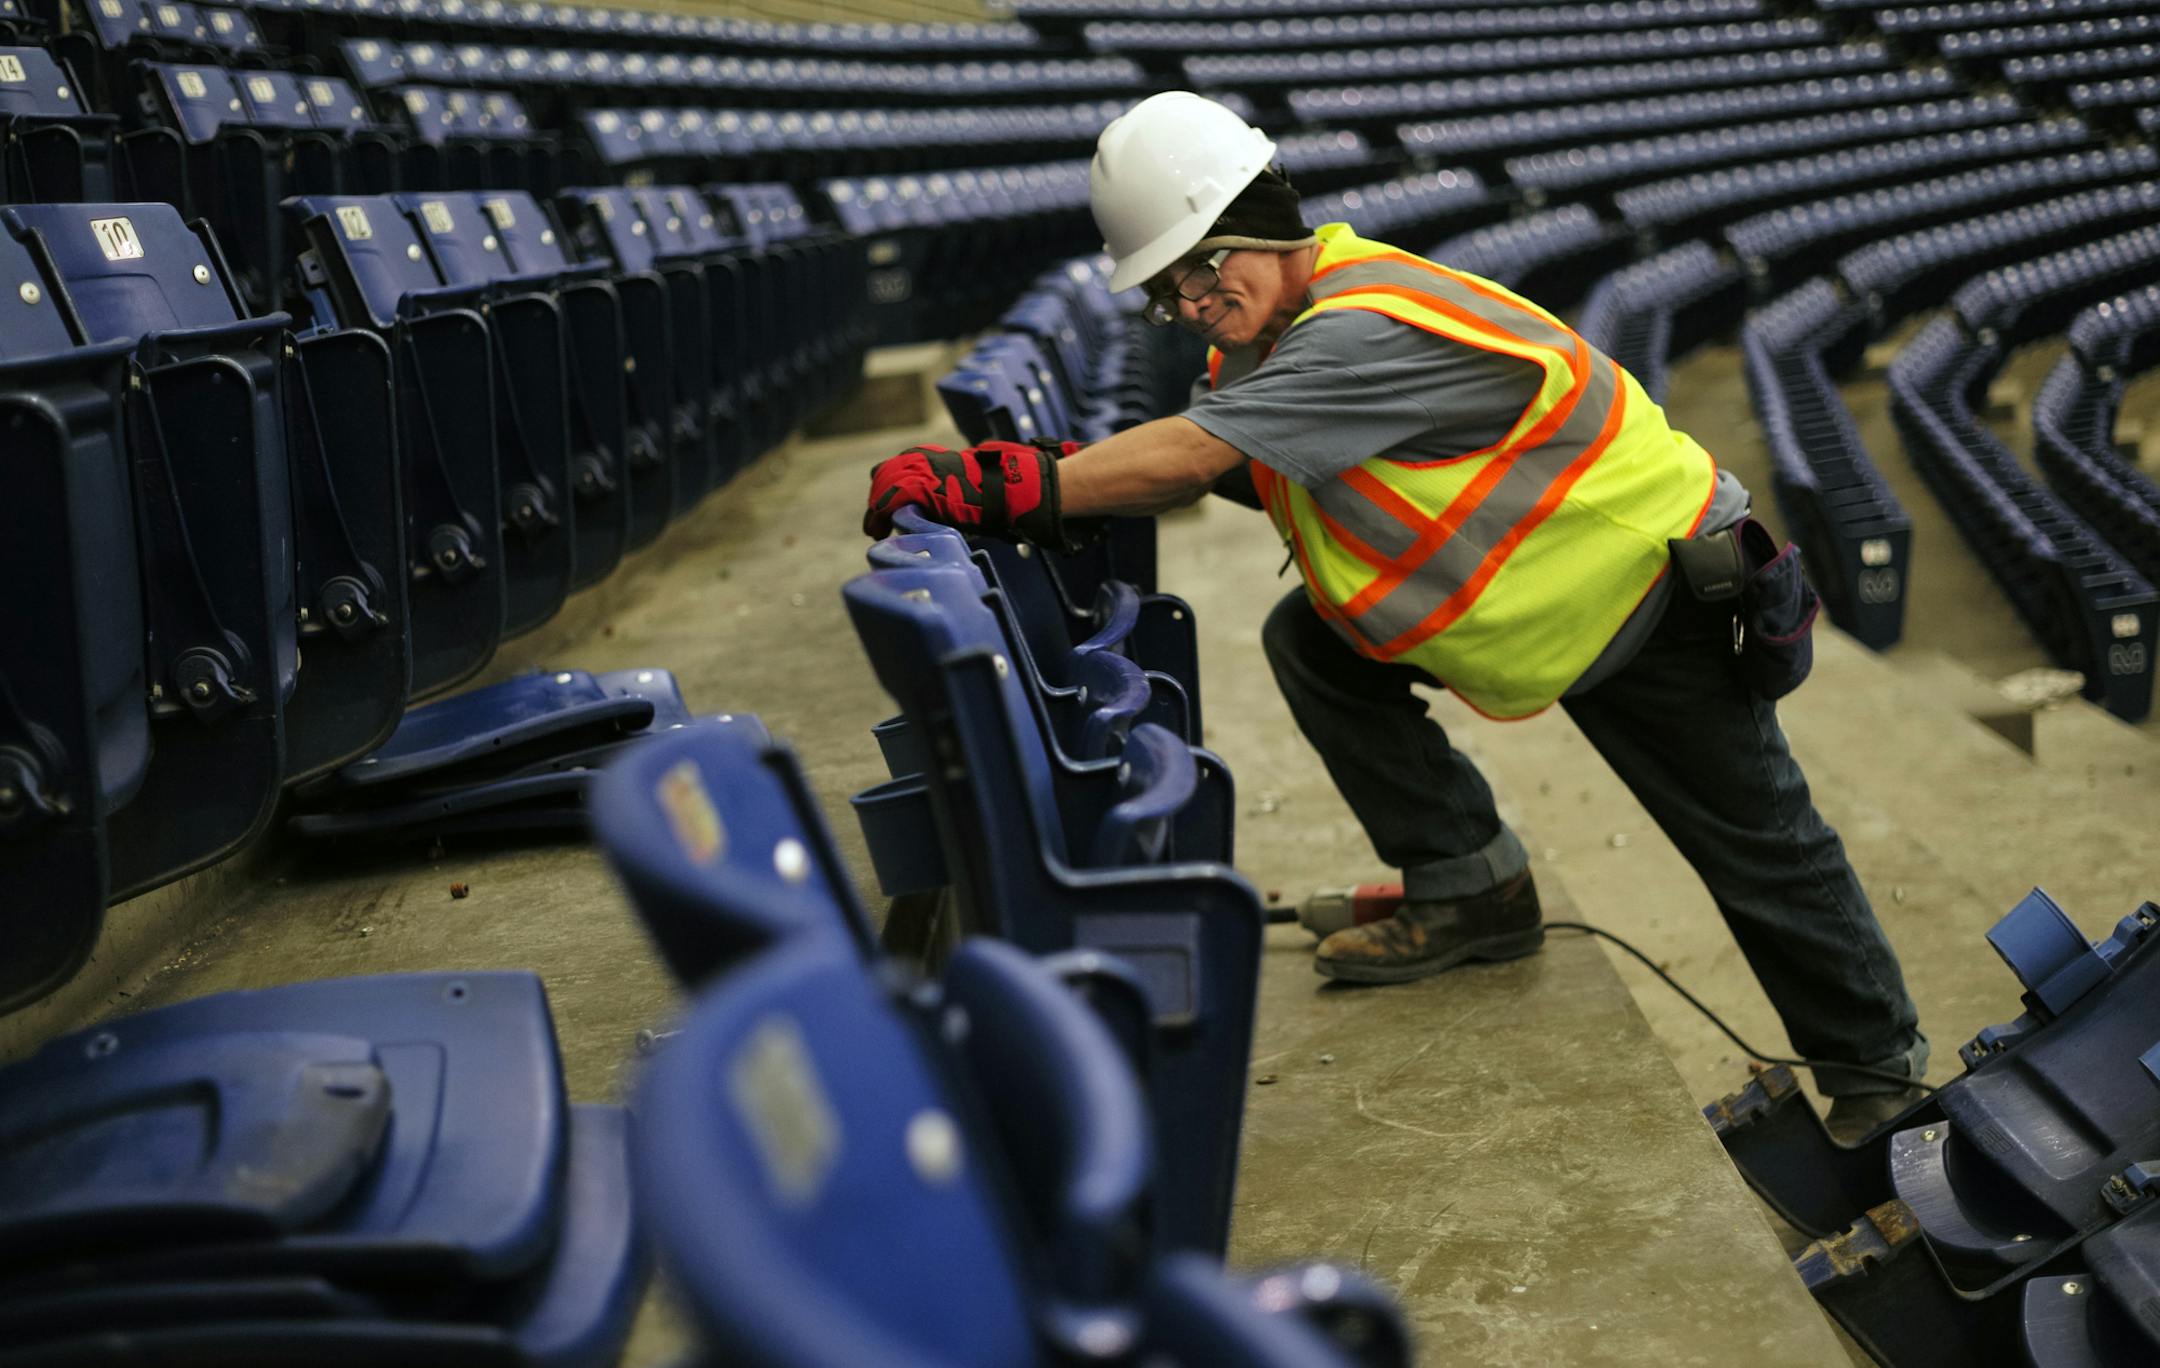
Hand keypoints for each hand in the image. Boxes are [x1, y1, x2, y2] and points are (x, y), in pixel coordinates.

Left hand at [863, 439, 1082, 543]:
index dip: (885, 489)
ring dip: (876, 511)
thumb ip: (944, 491)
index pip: (893, 468)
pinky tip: (880, 529)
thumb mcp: (962, 487)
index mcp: (931, 457)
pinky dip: (880, 515)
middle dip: (877, 501)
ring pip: (883, 487)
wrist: (1007, 490)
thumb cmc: (991, 493)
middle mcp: (922, 460)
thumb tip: (935, 508)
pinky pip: (891, 499)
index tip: (881, 512)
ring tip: (876, 530)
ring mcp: (922, 472)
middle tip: (874, 526)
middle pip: (883, 475)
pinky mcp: (923, 487)